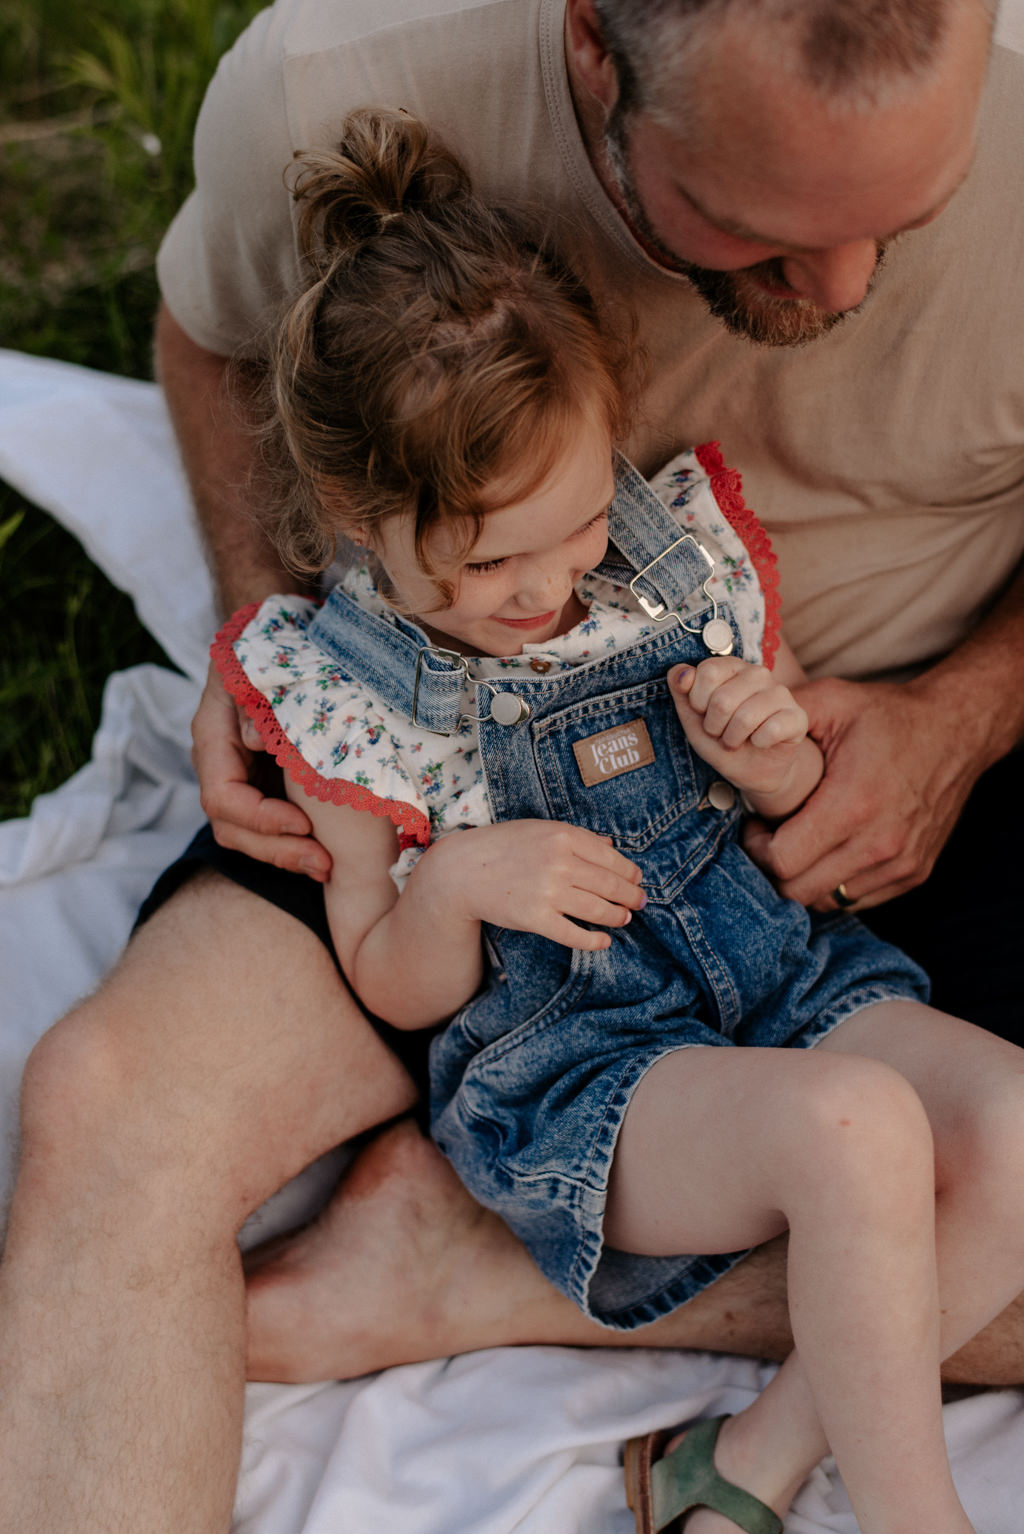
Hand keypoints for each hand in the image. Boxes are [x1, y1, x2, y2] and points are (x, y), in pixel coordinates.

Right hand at [191, 661, 331, 878]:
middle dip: (276, 850)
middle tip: (323, 864)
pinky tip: (326, 854)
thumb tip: (256, 738)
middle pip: (232, 827)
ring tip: (326, 867)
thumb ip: (253, 700)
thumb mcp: (256, 665)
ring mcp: (239, 779)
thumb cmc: (265, 652)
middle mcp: (219, 765)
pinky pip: (268, 827)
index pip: (222, 795)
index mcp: (213, 738)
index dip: (259, 818)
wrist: (269, 647)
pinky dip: (293, 843)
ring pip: (247, 835)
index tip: (302, 824)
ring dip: (286, 855)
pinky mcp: (262, 786)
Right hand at [423, 820, 646, 950]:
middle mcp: (559, 862)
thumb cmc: (503, 846)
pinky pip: (574, 934)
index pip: (611, 859)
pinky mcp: (535, 918)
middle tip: (639, 903)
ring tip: (623, 919)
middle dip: (631, 897)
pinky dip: (594, 941)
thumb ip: (578, 837)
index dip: (630, 873)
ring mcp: (548, 892)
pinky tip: (604, 941)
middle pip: (610, 885)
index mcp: (563, 836)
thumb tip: (611, 848)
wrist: (462, 871)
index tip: (637, 880)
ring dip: (617, 917)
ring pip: (598, 910)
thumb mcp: (541, 830)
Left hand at [669, 657, 807, 797]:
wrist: (751, 769)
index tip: (703, 713)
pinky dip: (758, 743)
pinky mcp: (797, 716)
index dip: (698, 702)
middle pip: (723, 699)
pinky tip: (760, 742)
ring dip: (733, 738)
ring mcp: (780, 693)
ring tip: (735, 740)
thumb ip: (681, 692)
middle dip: (714, 726)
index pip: (707, 672)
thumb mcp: (692, 718)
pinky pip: (771, 730)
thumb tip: (679, 673)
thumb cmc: (721, 738)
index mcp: (731, 667)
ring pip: (746, 717)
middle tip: (720, 732)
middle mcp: (758, 674)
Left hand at [742, 675, 978, 910]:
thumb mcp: (833, 700)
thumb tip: (736, 725)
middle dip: (773, 869)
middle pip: (799, 891)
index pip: (783, 862)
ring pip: (828, 900)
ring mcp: (900, 864)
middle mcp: (880, 844)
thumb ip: (781, 714)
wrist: (958, 729)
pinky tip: (830, 850)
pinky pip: (857, 897)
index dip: (757, 849)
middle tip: (769, 838)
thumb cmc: (890, 715)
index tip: (755, 827)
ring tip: (799, 842)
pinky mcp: (914, 873)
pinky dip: (836, 882)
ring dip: (804, 878)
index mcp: (853, 805)